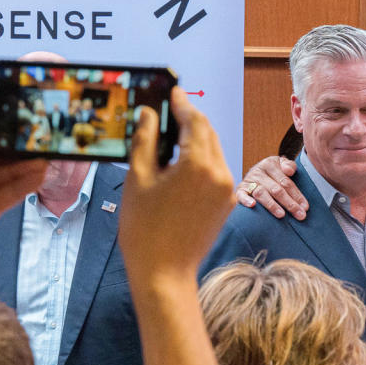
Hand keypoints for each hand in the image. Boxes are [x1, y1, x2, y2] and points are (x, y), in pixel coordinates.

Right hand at [120, 86, 234, 279]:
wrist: (164, 273)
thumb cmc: (145, 229)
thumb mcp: (138, 178)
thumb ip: (145, 140)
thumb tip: (148, 114)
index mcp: (199, 165)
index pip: (194, 120)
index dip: (182, 103)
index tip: (171, 91)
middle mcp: (221, 174)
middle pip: (208, 133)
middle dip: (189, 119)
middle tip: (168, 110)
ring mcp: (227, 190)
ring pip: (214, 151)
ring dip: (195, 140)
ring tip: (169, 136)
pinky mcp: (227, 202)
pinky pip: (216, 170)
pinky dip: (200, 160)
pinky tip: (180, 162)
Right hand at [235, 155, 306, 219]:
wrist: (254, 174)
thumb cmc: (274, 174)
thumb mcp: (282, 166)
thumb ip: (289, 166)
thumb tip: (289, 171)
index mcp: (270, 164)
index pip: (286, 182)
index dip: (297, 195)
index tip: (305, 207)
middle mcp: (258, 171)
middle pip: (276, 189)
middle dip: (290, 203)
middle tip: (300, 215)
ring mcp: (248, 181)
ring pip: (261, 193)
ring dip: (272, 205)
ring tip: (282, 215)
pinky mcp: (240, 190)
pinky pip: (241, 195)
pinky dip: (246, 200)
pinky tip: (252, 205)